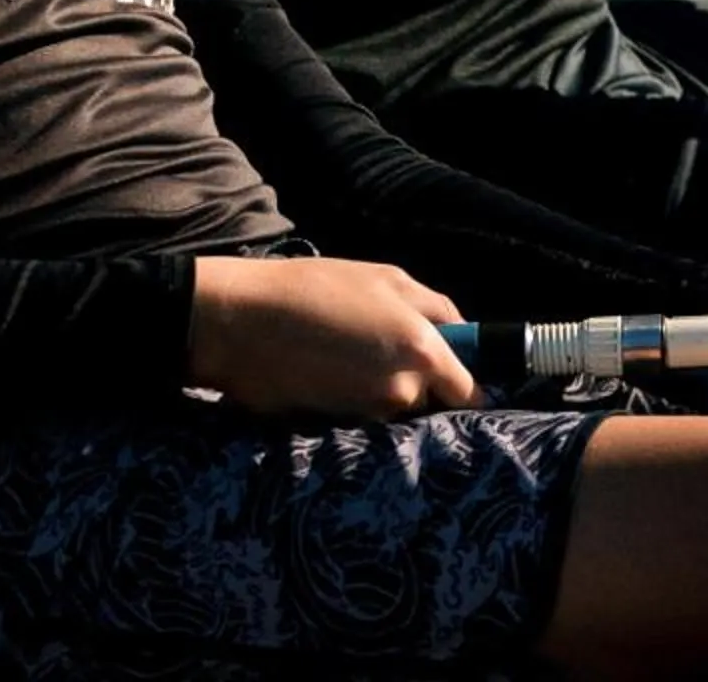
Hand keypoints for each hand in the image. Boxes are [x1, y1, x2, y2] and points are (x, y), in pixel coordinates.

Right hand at [187, 254, 476, 418]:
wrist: (240, 322)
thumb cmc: (314, 289)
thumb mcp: (386, 279)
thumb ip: (434, 309)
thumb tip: (462, 333)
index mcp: (424, 351)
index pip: (467, 391)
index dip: (464, 386)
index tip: (458, 378)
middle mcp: (401, 390)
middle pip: (427, 401)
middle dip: (416, 383)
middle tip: (380, 351)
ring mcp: (366, 414)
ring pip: (391, 409)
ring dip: (379, 391)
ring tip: (345, 356)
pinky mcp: (334, 428)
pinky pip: (359, 418)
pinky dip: (351, 401)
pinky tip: (326, 373)